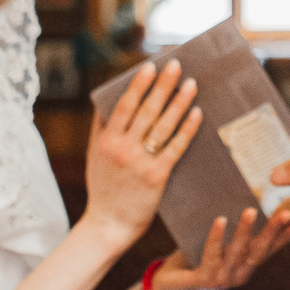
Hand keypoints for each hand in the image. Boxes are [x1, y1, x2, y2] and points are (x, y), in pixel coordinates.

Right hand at [83, 61, 201, 239]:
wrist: (108, 224)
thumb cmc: (102, 187)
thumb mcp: (93, 155)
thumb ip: (101, 128)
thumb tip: (107, 99)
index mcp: (106, 140)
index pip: (125, 105)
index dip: (139, 84)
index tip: (150, 66)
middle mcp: (123, 149)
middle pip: (147, 110)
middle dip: (163, 85)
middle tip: (175, 65)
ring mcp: (141, 163)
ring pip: (163, 126)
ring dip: (179, 102)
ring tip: (191, 84)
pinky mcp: (157, 177)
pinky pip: (175, 148)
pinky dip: (186, 129)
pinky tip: (196, 114)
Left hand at [151, 204, 289, 289]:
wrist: (170, 286)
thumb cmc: (196, 259)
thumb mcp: (220, 245)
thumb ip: (233, 230)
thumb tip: (246, 197)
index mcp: (246, 267)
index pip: (271, 250)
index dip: (288, 236)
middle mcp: (239, 275)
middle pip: (260, 251)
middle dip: (274, 231)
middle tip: (288, 212)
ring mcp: (222, 279)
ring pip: (237, 252)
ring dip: (246, 231)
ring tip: (251, 210)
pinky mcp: (203, 280)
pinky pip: (211, 255)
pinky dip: (217, 238)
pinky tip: (220, 220)